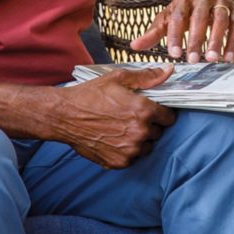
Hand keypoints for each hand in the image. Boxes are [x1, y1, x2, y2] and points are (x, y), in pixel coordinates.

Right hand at [58, 66, 177, 168]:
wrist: (64, 116)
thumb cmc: (90, 95)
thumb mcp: (118, 78)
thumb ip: (148, 76)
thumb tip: (169, 71)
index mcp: (143, 111)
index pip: (169, 117)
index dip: (161, 113)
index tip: (151, 110)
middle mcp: (140, 132)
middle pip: (158, 132)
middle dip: (149, 125)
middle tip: (132, 118)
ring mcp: (129, 150)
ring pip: (146, 147)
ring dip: (139, 139)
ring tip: (122, 128)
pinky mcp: (118, 162)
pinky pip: (132, 158)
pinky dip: (126, 150)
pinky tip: (114, 139)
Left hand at [130, 0, 233, 62]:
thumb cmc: (187, 6)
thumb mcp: (169, 15)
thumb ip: (154, 32)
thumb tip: (134, 46)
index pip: (178, 16)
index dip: (175, 35)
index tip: (173, 54)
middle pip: (200, 17)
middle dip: (196, 38)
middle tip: (192, 60)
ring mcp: (221, 2)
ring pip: (221, 19)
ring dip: (217, 39)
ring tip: (212, 59)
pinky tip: (228, 57)